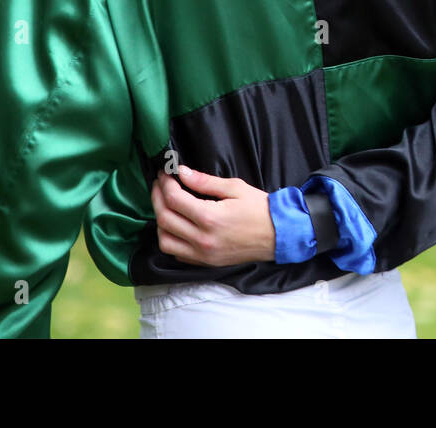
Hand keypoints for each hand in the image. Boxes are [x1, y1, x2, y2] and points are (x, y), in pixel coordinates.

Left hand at [150, 166, 274, 265]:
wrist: (279, 235)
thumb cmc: (260, 209)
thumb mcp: (235, 188)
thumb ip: (205, 181)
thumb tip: (182, 172)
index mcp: (210, 217)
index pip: (174, 199)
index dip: (165, 183)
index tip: (165, 173)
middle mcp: (202, 239)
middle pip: (164, 219)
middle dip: (157, 198)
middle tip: (160, 184)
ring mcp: (202, 254)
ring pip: (165, 240)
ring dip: (160, 221)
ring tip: (165, 205)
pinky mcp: (205, 262)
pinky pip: (176, 254)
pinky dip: (170, 239)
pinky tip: (176, 225)